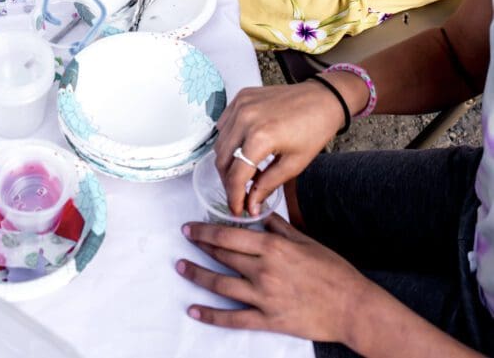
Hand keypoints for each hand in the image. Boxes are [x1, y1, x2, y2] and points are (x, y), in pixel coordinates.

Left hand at [176, 214, 364, 341]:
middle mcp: (264, 269)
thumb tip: (262, 214)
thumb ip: (281, 227)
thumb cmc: (333, 271)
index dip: (206, 230)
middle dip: (200, 246)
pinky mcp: (268, 320)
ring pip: (221, 285)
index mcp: (273, 246)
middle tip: (184, 239)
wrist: (352, 307)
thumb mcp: (307, 240)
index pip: (230, 235)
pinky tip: (194, 310)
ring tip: (180, 267)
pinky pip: (233, 318)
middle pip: (223, 255)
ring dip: (198, 275)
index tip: (191, 226)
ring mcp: (264, 296)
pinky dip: (211, 315)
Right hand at [214, 82, 343, 215]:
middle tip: (240, 195)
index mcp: (260, 137)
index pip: (235, 175)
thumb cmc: (313, 131)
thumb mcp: (294, 164)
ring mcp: (241, 105)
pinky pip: (224, 124)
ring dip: (228, 162)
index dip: (234, 198)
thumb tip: (250, 206)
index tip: (237, 211)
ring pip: (220, 142)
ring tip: (245, 173)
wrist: (323, 98)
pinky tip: (243, 149)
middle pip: (222, 159)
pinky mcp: (241, 96)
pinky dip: (229, 140)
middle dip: (228, 182)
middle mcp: (245, 118)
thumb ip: (267, 185)